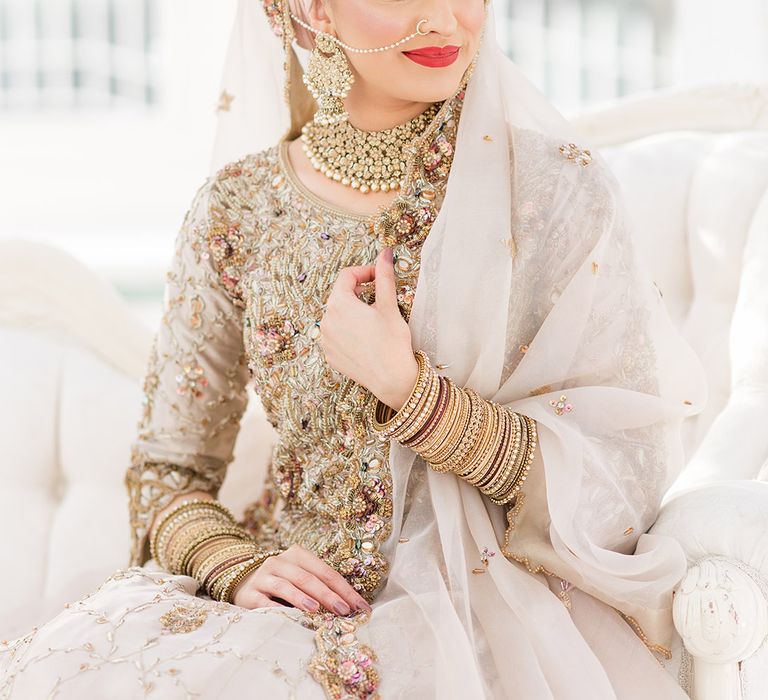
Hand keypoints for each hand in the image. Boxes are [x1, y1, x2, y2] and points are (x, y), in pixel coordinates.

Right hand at [231, 544, 372, 614]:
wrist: (246, 584)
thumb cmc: (284, 583)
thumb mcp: (302, 578)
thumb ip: (321, 587)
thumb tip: (350, 606)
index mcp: (298, 555)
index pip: (325, 571)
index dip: (344, 589)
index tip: (360, 606)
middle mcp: (280, 562)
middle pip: (307, 577)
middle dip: (327, 594)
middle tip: (343, 610)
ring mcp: (263, 576)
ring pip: (285, 585)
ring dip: (301, 597)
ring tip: (315, 609)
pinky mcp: (249, 594)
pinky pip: (263, 601)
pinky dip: (275, 609)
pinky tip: (286, 616)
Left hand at [319, 247, 418, 410]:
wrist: (392, 380)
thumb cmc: (392, 343)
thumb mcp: (389, 306)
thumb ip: (384, 277)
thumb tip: (385, 253)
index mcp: (339, 304)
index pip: (346, 276)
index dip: (364, 272)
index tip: (379, 276)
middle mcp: (326, 321)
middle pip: (340, 295)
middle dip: (358, 292)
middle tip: (378, 298)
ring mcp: (326, 340)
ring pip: (337, 316)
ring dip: (352, 312)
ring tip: (373, 321)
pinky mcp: (330, 355)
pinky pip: (336, 335)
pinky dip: (348, 331)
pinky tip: (365, 338)